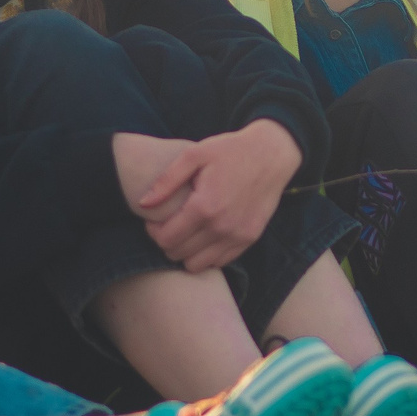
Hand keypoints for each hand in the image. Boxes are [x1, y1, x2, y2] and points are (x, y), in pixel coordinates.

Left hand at [126, 120, 303, 271]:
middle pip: (177, 254)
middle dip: (166, 241)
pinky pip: (220, 262)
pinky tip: (205, 236)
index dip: (153, 231)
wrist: (273, 154)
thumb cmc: (231, 150)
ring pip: (197, 265)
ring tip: (187, 233)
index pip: (165, 238)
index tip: (155, 219)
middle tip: (169, 224)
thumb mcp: (195, 155)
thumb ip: (166, 181)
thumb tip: (143, 204)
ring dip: (186, 252)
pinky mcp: (250, 238)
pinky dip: (207, 254)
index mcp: (204, 206)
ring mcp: (238, 236)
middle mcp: (221, 227)